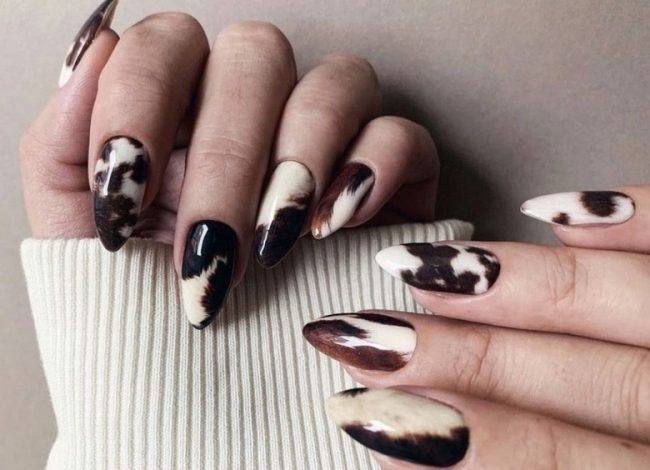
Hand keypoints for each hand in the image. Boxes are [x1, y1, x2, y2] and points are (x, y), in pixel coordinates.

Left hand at [20, 0, 438, 328]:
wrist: (207, 381)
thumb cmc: (145, 307)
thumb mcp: (79, 237)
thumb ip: (65, 144)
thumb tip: (93, 49)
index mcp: (180, 108)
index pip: (163, 46)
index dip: (138, 108)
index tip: (123, 209)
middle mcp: (256, 108)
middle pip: (256, 55)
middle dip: (226, 157)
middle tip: (209, 248)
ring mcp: (327, 137)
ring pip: (339, 77)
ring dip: (301, 156)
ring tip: (275, 242)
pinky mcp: (389, 177)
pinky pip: (400, 134)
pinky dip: (373, 169)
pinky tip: (334, 227)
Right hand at [303, 188, 649, 467]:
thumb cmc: (634, 464)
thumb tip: (413, 442)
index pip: (561, 465)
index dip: (469, 438)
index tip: (374, 408)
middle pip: (596, 380)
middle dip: (469, 355)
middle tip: (375, 333)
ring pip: (639, 300)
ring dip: (527, 282)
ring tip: (429, 268)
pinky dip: (645, 218)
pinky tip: (568, 210)